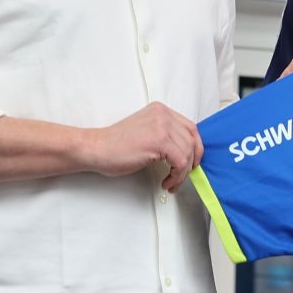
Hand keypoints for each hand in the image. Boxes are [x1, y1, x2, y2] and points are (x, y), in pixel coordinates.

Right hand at [87, 102, 203, 192]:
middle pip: (192, 140)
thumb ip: (166, 136)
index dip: (196, 148)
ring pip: (188, 153)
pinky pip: (180, 161)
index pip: (190, 128)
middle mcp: (163, 114)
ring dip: (182, 173)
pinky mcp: (159, 140)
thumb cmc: (116, 146)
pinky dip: (177, 176)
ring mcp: (162, 126)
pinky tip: (166, 181)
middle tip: (181, 176)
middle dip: (190, 163)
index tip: (192, 163)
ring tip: (170, 182)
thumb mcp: (146, 133)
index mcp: (160, 110)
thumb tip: (186, 154)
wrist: (96, 148)